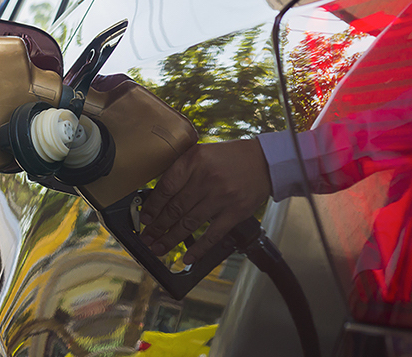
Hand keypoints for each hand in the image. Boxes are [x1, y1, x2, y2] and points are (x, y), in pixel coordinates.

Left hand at [139, 139, 271, 264]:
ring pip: (189, 223)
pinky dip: (198, 249)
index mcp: (193, 161)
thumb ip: (181, 169)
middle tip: (146, 237)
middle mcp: (206, 179)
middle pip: (175, 208)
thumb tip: (158, 195)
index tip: (145, 218)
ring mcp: (221, 197)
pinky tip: (187, 258)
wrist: (266, 162)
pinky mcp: (235, 212)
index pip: (166, 188)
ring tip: (158, 247)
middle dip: (157, 226)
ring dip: (171, 239)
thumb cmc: (230, 157)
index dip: (152, 206)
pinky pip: (212, 235)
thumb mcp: (201, 153)